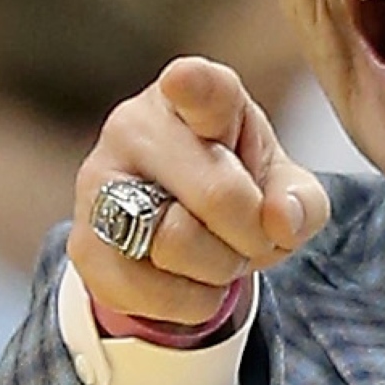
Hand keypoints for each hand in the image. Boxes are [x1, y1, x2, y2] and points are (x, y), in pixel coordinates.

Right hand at [68, 58, 330, 329]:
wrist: (180, 235)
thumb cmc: (239, 191)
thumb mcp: (284, 189)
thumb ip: (301, 202)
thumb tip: (280, 221)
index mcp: (194, 99)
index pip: (197, 88)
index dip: (194, 87)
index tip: (184, 81)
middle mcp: (135, 126)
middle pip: (217, 194)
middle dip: (253, 233)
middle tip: (254, 237)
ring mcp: (99, 184)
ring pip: (177, 244)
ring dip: (220, 268)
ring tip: (218, 255)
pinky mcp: (84, 245)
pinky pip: (152, 292)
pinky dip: (191, 303)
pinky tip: (189, 281)